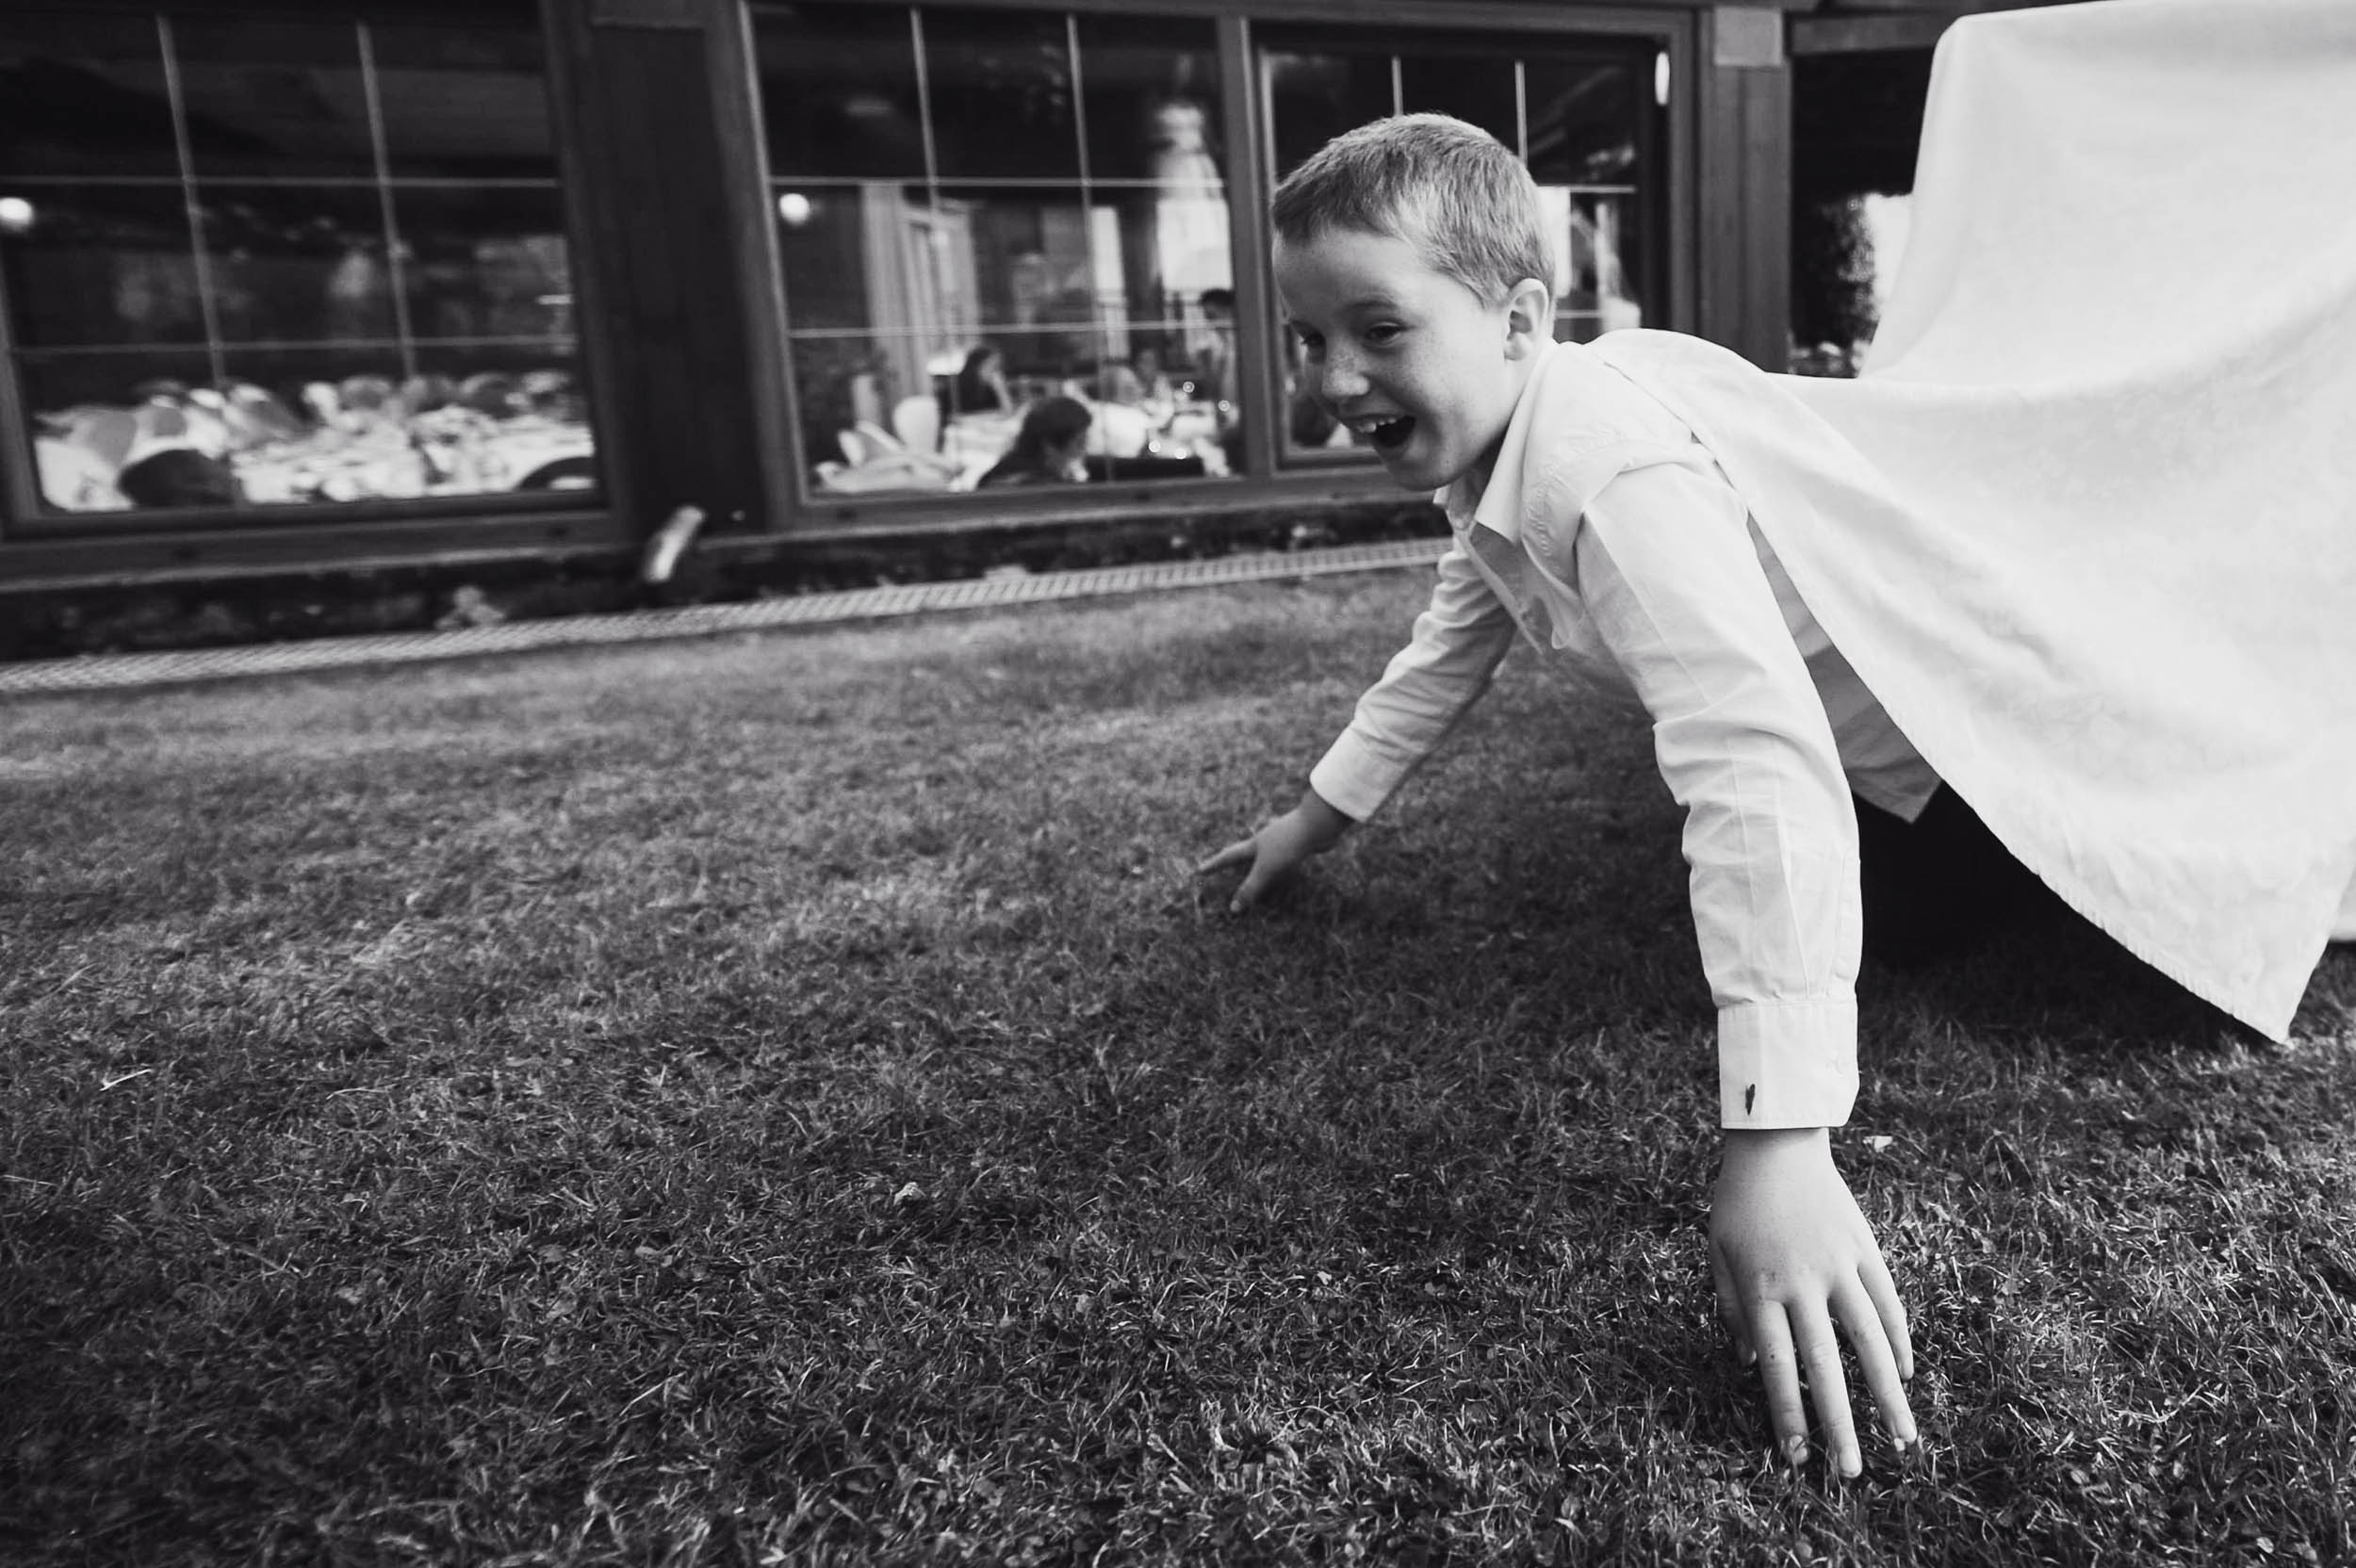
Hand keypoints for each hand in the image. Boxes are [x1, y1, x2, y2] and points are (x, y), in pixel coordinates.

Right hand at [1196, 793, 1351, 910]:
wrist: (1317, 824)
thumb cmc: (1288, 844)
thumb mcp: (1266, 869)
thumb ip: (1251, 888)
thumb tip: (1233, 909)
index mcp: (1254, 844)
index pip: (1228, 857)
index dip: (1213, 865)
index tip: (1199, 870)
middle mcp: (1265, 840)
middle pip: (1245, 851)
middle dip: (1233, 859)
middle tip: (1222, 863)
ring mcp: (1282, 839)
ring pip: (1266, 851)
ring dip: (1258, 860)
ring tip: (1254, 864)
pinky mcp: (1298, 843)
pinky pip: (1284, 855)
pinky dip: (1280, 862)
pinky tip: (1286, 864)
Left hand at [1710, 1127, 1915, 1476]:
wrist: (1776, 1143)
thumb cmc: (1738, 1203)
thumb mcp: (1717, 1254)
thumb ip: (1732, 1310)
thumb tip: (1750, 1364)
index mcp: (1760, 1286)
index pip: (1775, 1364)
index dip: (1786, 1413)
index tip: (1795, 1457)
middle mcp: (1803, 1281)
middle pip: (1825, 1364)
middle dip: (1839, 1423)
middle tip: (1850, 1472)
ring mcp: (1840, 1265)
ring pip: (1869, 1340)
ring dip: (1888, 1394)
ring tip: (1902, 1439)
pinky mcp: (1866, 1250)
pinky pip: (1888, 1304)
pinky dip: (1900, 1342)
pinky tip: (1907, 1376)